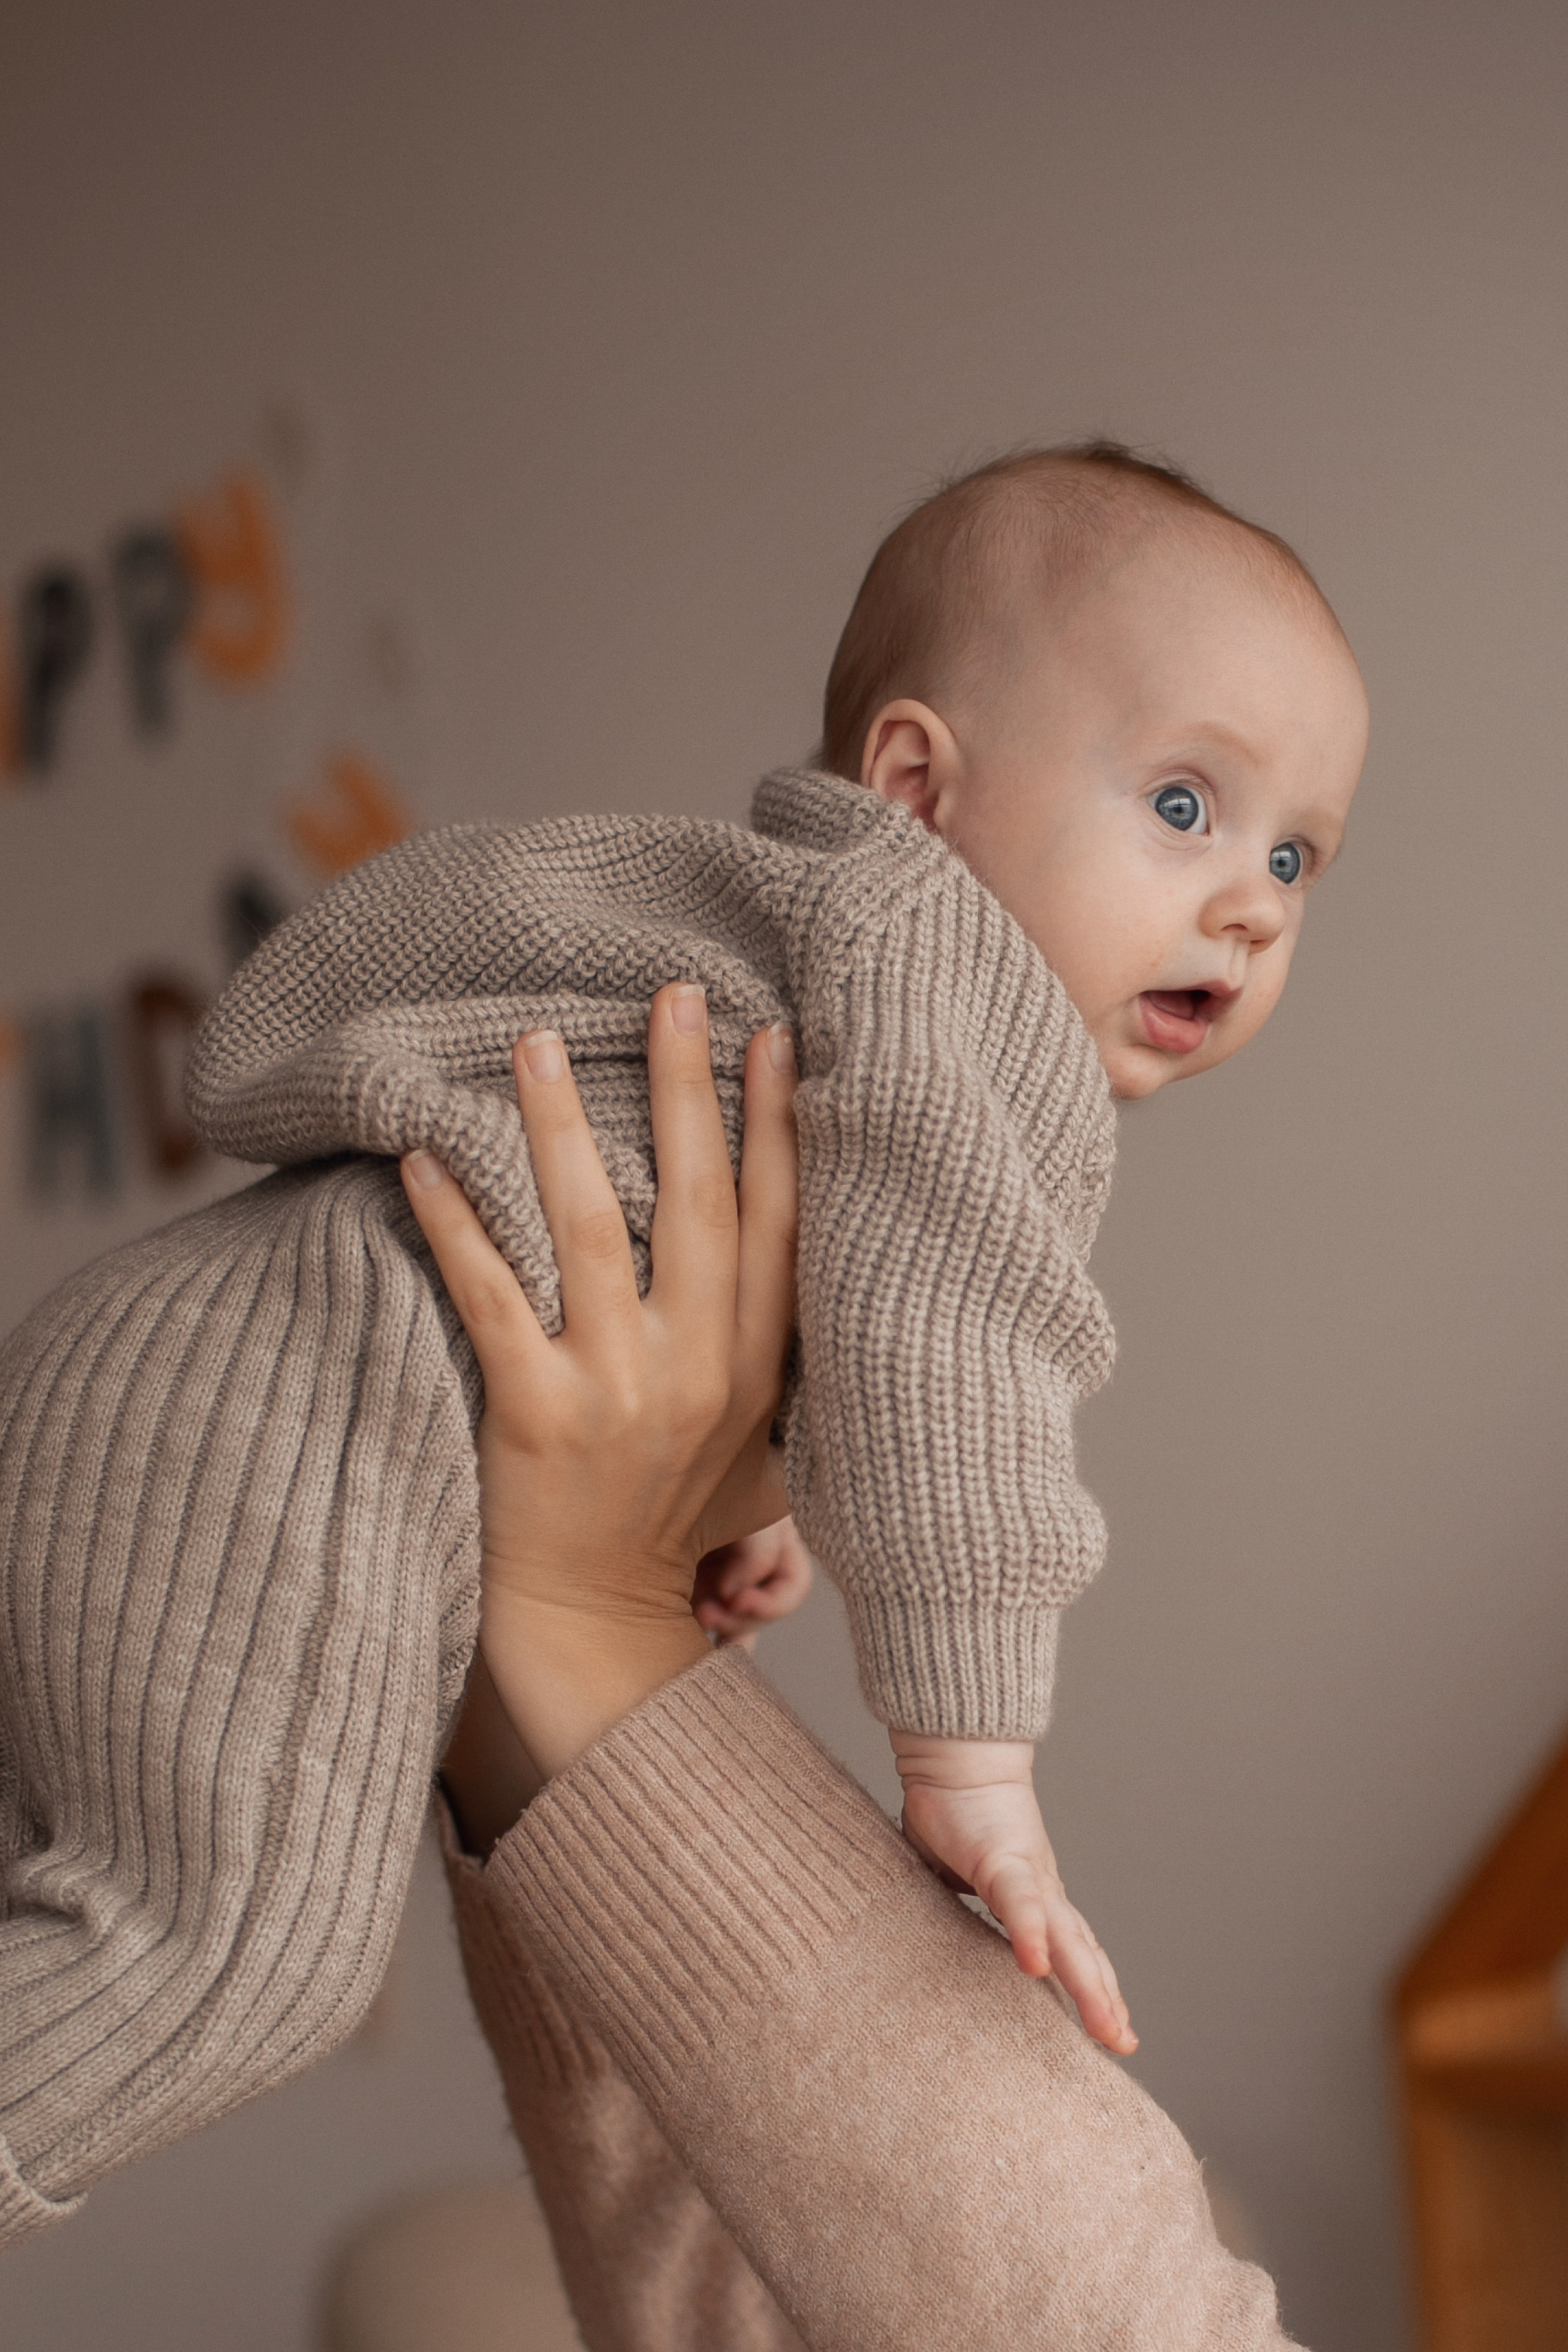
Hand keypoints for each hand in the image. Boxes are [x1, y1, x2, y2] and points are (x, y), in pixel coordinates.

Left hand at [402, 982, 798, 1786]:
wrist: (593, 1629)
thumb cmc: (671, 1524)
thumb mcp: (760, 1447)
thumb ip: (776, 1354)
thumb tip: (793, 1244)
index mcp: (757, 1372)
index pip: (780, 1226)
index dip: (779, 1128)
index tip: (773, 1037)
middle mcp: (697, 1374)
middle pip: (699, 1203)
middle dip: (689, 1089)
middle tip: (674, 994)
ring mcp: (615, 1393)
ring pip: (589, 1230)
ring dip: (562, 1125)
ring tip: (532, 1040)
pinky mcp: (532, 1417)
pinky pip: (489, 1296)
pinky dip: (456, 1221)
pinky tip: (422, 1155)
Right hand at [893, 1732, 1137, 2052]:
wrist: (957, 1755)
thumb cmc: (953, 1811)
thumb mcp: (955, 1878)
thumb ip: (960, 1908)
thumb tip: (946, 1939)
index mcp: (1034, 1897)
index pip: (1074, 1951)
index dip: (1094, 1989)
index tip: (1113, 2030)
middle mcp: (1044, 1891)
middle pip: (1083, 1955)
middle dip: (1105, 2002)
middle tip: (1125, 2043)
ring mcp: (1030, 1877)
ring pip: (1067, 1939)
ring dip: (1089, 1985)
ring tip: (1109, 2028)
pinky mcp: (1004, 1860)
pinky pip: (1019, 1904)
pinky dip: (1031, 1935)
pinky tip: (1037, 1966)